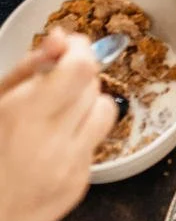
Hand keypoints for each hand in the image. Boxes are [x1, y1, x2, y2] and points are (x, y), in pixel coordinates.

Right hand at [0, 30, 117, 220]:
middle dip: (78, 76)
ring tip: (59, 113)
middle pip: (94, 85)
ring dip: (88, 103)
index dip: (79, 49)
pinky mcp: (81, 183)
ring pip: (106, 109)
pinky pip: (97, 142)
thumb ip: (27, 68)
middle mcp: (53, 141)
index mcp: (25, 117)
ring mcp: (71, 165)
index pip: (80, 68)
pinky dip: (81, 135)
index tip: (70, 46)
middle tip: (55, 84)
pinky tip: (55, 144)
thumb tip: (60, 38)